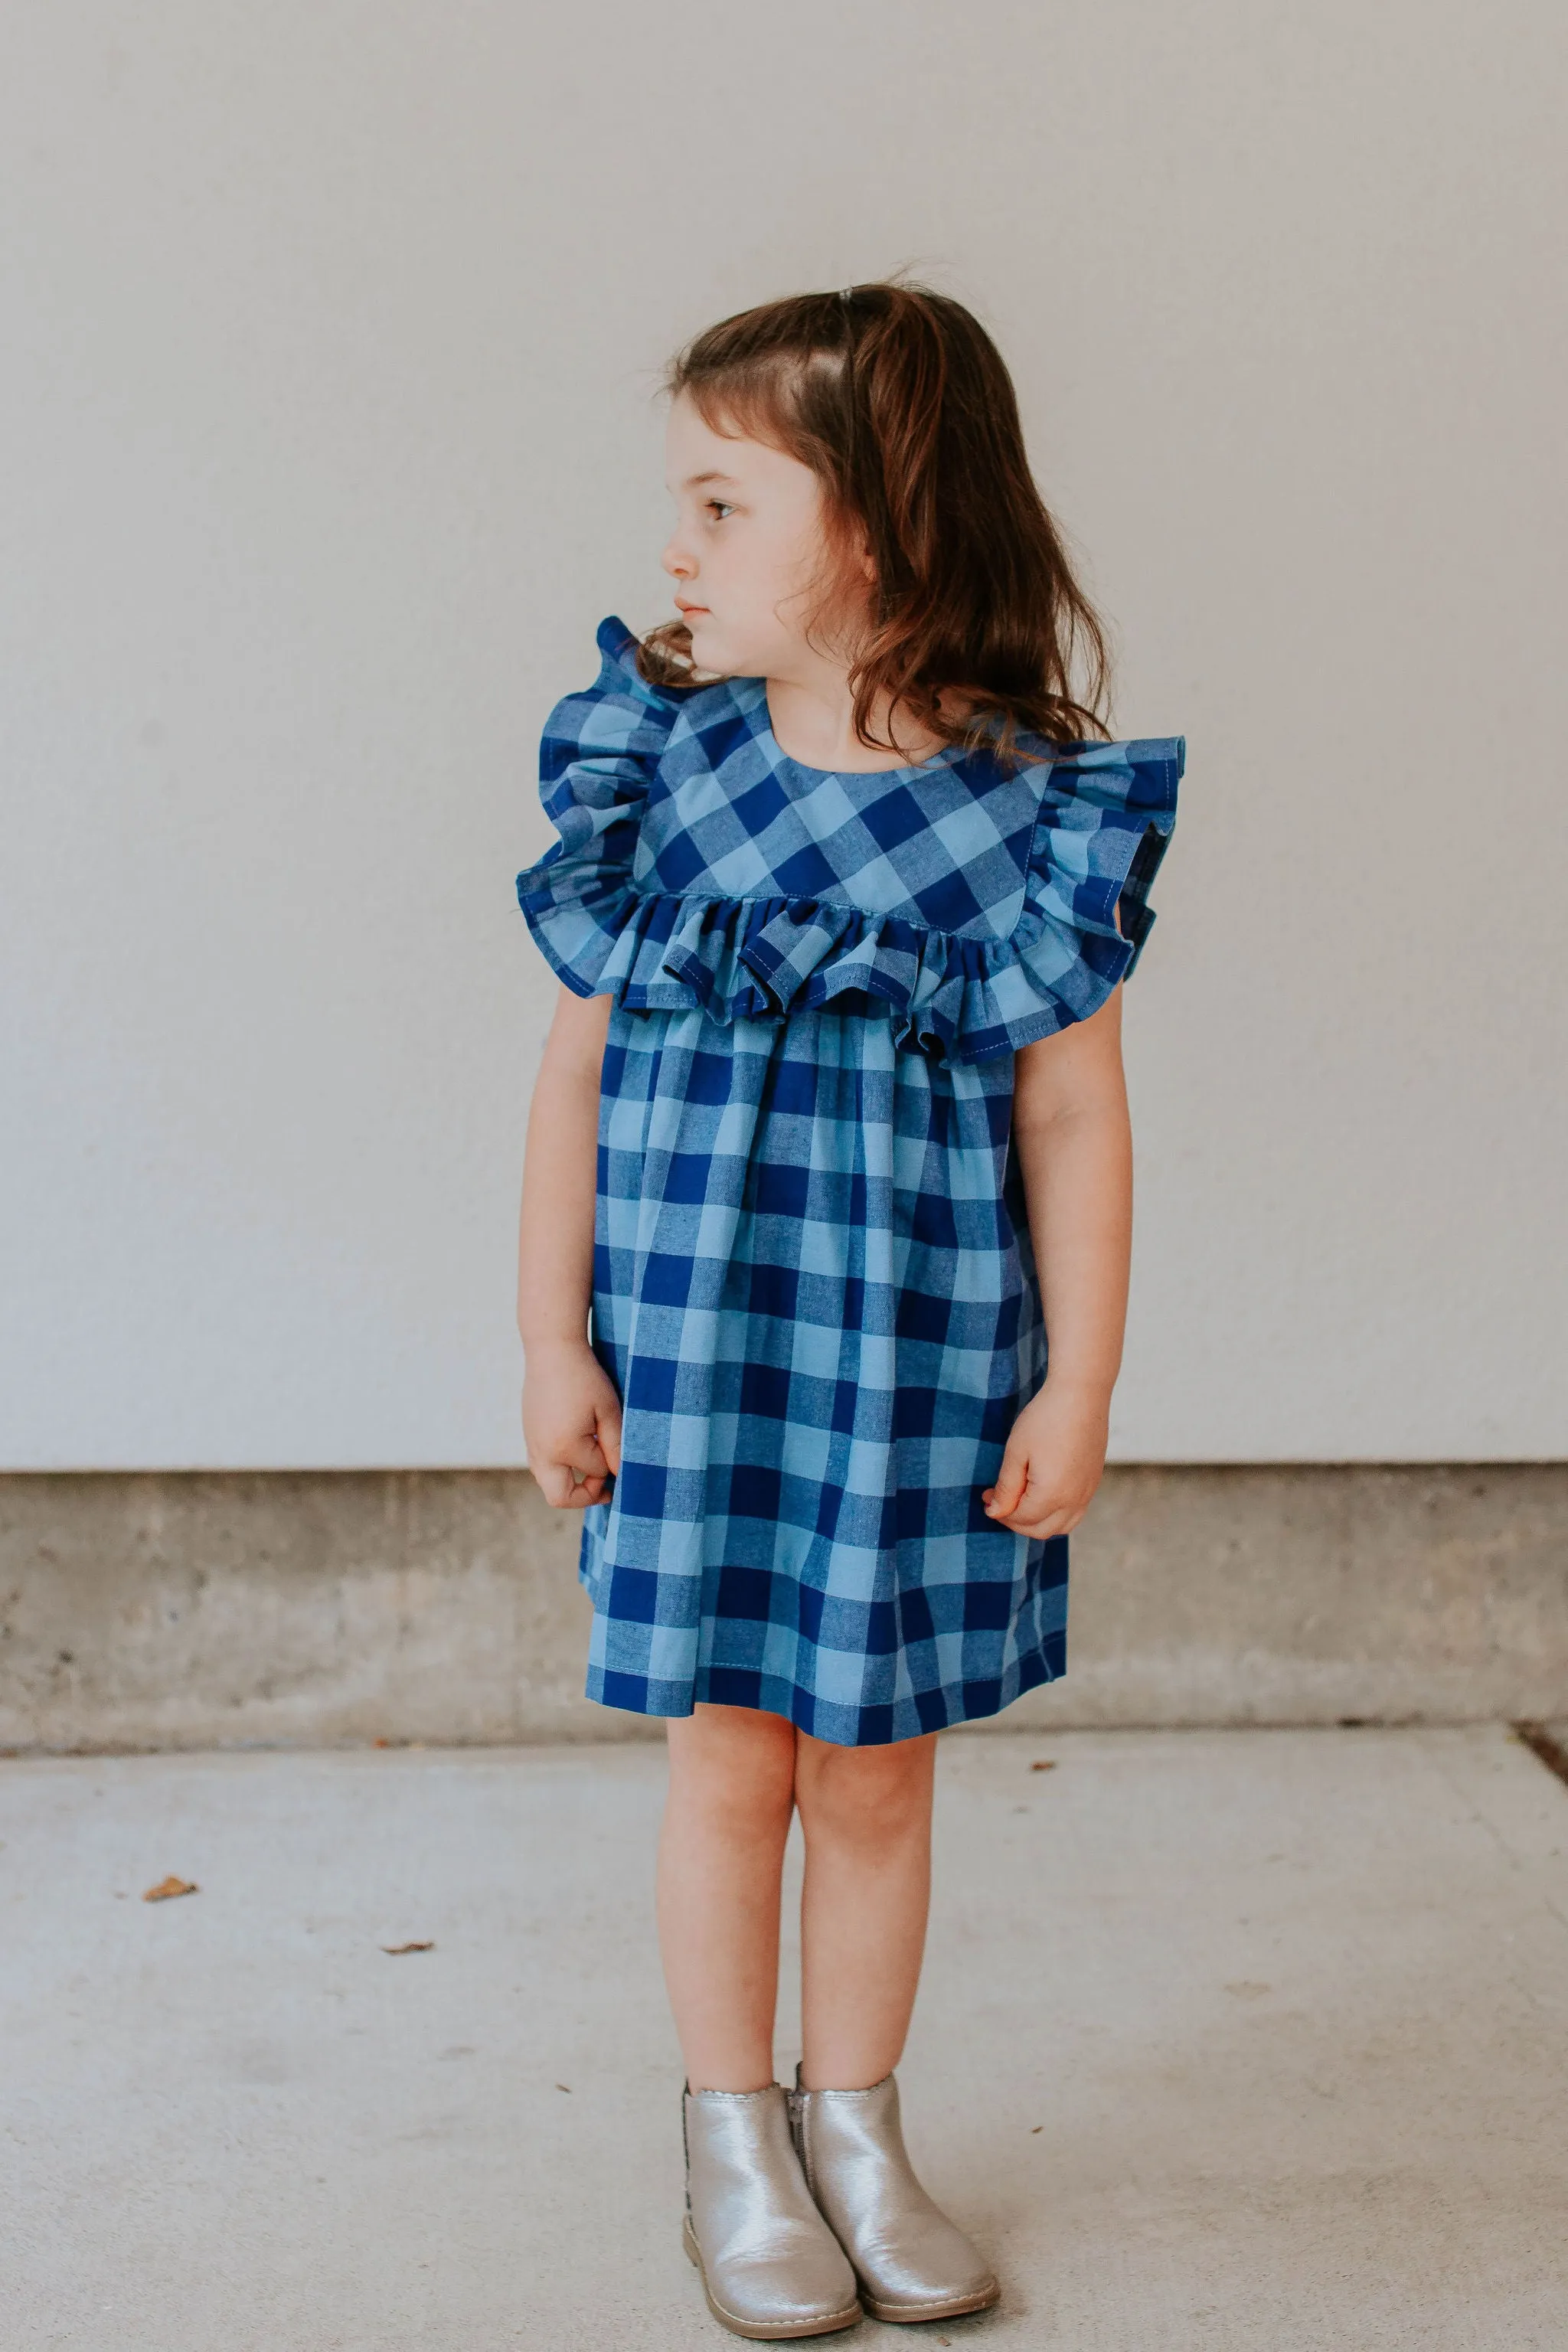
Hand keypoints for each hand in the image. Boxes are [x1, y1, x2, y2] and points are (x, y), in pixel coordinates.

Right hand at [522, 1340, 623, 1508]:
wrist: (552, 1351)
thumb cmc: (585, 1377)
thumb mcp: (609, 1411)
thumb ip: (615, 1446)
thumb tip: (619, 1474)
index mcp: (564, 1447)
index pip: (596, 1472)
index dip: (613, 1466)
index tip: (623, 1452)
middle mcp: (542, 1452)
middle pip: (560, 1497)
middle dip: (585, 1497)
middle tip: (606, 1487)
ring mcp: (532, 1445)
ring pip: (548, 1484)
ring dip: (571, 1483)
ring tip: (594, 1466)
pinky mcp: (529, 1436)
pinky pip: (542, 1466)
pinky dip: (560, 1468)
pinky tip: (579, 1449)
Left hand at [982, 1380, 1109, 1540]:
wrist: (1081, 1393)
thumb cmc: (1045, 1418)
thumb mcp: (1016, 1453)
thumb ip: (1006, 1488)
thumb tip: (996, 1513)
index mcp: (1052, 1494)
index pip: (1021, 1519)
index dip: (999, 1511)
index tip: (986, 1495)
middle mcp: (1074, 1500)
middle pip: (1041, 1530)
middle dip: (1016, 1522)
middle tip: (1000, 1501)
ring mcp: (1088, 1492)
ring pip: (1061, 1526)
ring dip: (1038, 1522)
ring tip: (1021, 1500)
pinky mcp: (1094, 1482)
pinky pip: (1075, 1512)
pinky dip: (1057, 1513)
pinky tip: (1043, 1494)